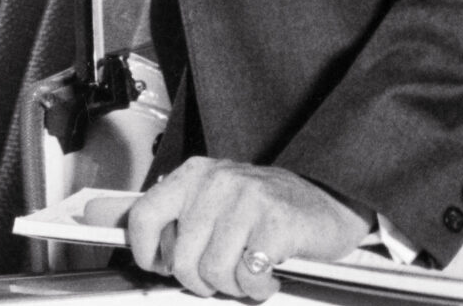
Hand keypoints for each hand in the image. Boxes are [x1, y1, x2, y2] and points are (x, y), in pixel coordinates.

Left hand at [123, 157, 370, 300]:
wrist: (329, 198)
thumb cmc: (268, 206)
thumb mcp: (215, 199)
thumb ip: (178, 217)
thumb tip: (133, 241)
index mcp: (193, 176)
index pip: (144, 214)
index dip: (144, 251)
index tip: (156, 266)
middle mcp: (216, 183)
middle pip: (183, 258)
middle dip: (201, 281)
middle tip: (220, 277)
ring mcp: (247, 201)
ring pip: (214, 271)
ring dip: (233, 286)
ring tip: (247, 273)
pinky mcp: (277, 223)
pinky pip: (250, 276)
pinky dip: (258, 287)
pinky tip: (267, 275)